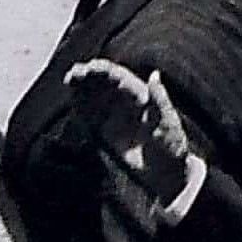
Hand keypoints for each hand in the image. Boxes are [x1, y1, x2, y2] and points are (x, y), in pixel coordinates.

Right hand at [68, 58, 200, 206]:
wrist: (166, 174)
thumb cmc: (171, 146)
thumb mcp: (167, 122)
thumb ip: (159, 99)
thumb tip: (155, 74)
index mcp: (142, 96)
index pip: (120, 78)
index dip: (104, 71)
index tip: (89, 68)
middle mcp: (126, 103)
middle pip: (105, 84)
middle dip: (89, 76)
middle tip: (73, 74)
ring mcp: (116, 117)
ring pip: (96, 98)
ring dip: (82, 88)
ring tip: (69, 80)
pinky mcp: (107, 133)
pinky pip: (91, 116)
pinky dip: (81, 107)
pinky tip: (72, 100)